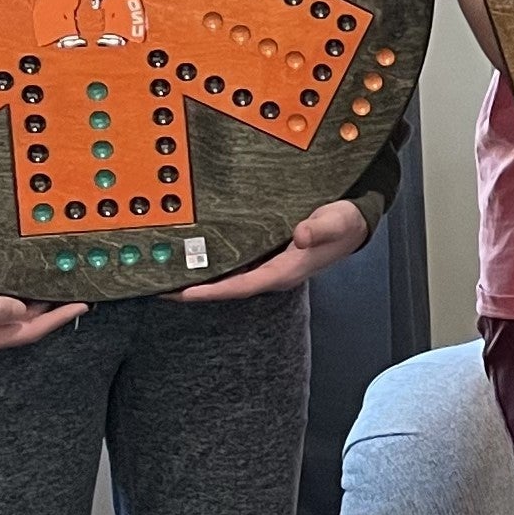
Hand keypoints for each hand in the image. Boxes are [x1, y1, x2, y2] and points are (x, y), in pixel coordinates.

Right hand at [0, 264, 85, 360]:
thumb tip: (20, 312)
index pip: (29, 331)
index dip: (58, 318)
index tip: (81, 306)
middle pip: (21, 331)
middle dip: (48, 315)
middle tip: (71, 297)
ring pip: (7, 328)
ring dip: (29, 313)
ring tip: (49, 295)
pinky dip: (10, 312)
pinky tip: (16, 299)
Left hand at [174, 198, 369, 302]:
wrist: (354, 222)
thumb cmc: (344, 223)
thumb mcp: (336, 222)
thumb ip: (319, 229)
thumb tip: (301, 236)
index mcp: (286, 271)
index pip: (242, 286)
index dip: (213, 291)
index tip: (184, 292)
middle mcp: (272, 273)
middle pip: (227, 287)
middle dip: (194, 289)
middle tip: (159, 286)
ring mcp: (268, 266)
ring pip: (228, 277)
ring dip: (200, 278)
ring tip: (167, 273)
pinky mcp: (266, 256)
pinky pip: (234, 265)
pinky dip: (212, 264)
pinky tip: (195, 257)